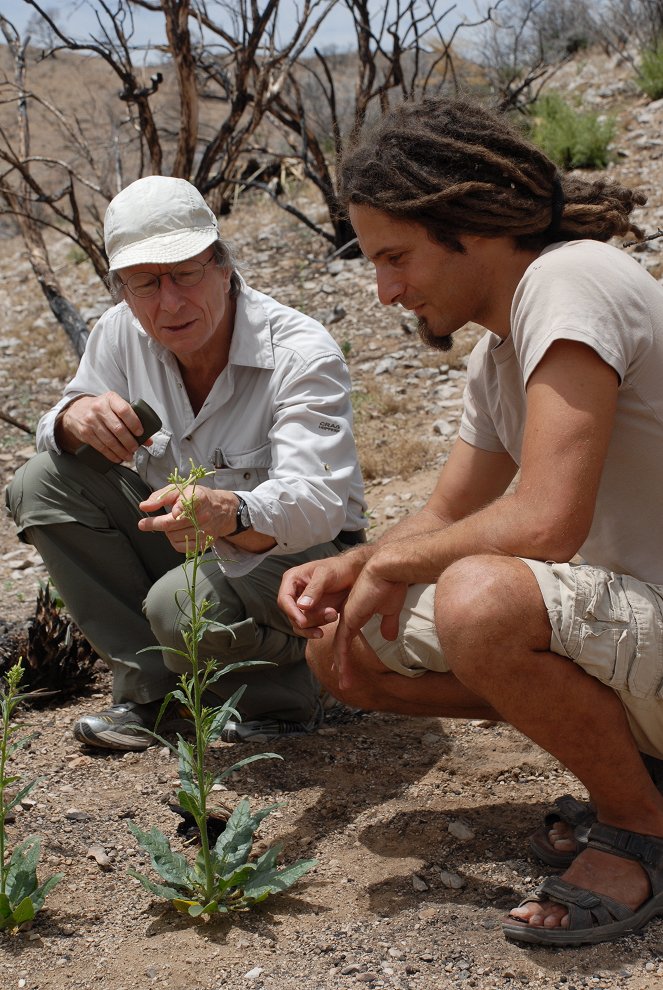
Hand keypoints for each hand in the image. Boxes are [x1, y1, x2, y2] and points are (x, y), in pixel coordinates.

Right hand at [57, 392, 151, 463]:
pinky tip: (118, 458)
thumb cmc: (103, 409)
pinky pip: (100, 446)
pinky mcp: (85, 432)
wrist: (76, 411)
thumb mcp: (115, 408)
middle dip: (129, 442)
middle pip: (118, 428)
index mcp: (111, 399)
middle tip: (135, 448)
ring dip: (121, 451)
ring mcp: (91, 420)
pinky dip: (111, 454)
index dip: (134, 423)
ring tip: (129, 456)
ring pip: (109, 440)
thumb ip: (131, 420)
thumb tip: (148, 441)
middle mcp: (99, 408)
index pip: (124, 410)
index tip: (140, 433)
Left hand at [138, 485, 238, 552]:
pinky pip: (180, 547)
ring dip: (166, 531)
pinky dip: (173, 540)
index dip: (178, 509)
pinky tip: (177, 532)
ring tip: (171, 524)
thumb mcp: (180, 490)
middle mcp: (203, 516)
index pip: (186, 505)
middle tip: (143, 523)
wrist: (221, 510)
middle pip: (171, 524)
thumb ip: (160, 497)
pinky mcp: (203, 543)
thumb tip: (144, 507)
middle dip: (154, 524)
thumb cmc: (196, 497)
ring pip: (173, 536)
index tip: (170, 513)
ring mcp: (204, 531)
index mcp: (199, 498)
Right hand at [278, 551, 367, 638]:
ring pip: (300, 624)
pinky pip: (308, 627)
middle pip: (292, 614)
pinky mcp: (311, 614)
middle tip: (330, 614)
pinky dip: (316, 629)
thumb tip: (302, 606)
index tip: (303, 622)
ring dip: (316, 624)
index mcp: (292, 579)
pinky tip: (329, 624)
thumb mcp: (326, 574)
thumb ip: (314, 589)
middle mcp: (294, 593)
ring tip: (333, 615)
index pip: (284, 599)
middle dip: (309, 619)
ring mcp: (302, 605)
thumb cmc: (339, 568)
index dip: (292, 612)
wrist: (353, 574)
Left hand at [334, 556, 407, 689]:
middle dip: (341, 662)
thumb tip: (389, 637)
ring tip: (344, 683)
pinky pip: (342, 644)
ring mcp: (347, 618)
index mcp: (357, 612)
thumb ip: (389, 623)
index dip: (345, 650)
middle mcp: (348, 616)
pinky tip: (342, 672)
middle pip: (341, 643)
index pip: (347, 635)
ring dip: (343, 666)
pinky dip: (342, 660)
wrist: (388, 570)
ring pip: (340, 647)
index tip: (344, 663)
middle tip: (342, 678)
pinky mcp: (349, 619)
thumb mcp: (391, 609)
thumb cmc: (392, 585)